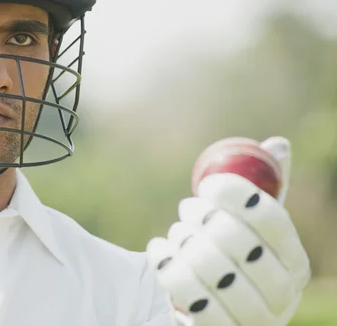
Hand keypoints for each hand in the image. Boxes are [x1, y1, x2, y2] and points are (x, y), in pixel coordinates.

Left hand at [146, 137, 310, 325]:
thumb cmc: (227, 257)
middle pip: (241, 243)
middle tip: (186, 207)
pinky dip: (168, 267)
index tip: (208, 184)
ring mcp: (253, 320)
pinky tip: (159, 250)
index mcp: (294, 262)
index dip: (239, 196)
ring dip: (184, 242)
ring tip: (175, 233)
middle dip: (204, 218)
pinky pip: (189, 298)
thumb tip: (278, 145)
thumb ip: (259, 191)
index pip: (273, 220)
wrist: (205, 306)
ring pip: (212, 269)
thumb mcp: (245, 226)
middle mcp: (282, 295)